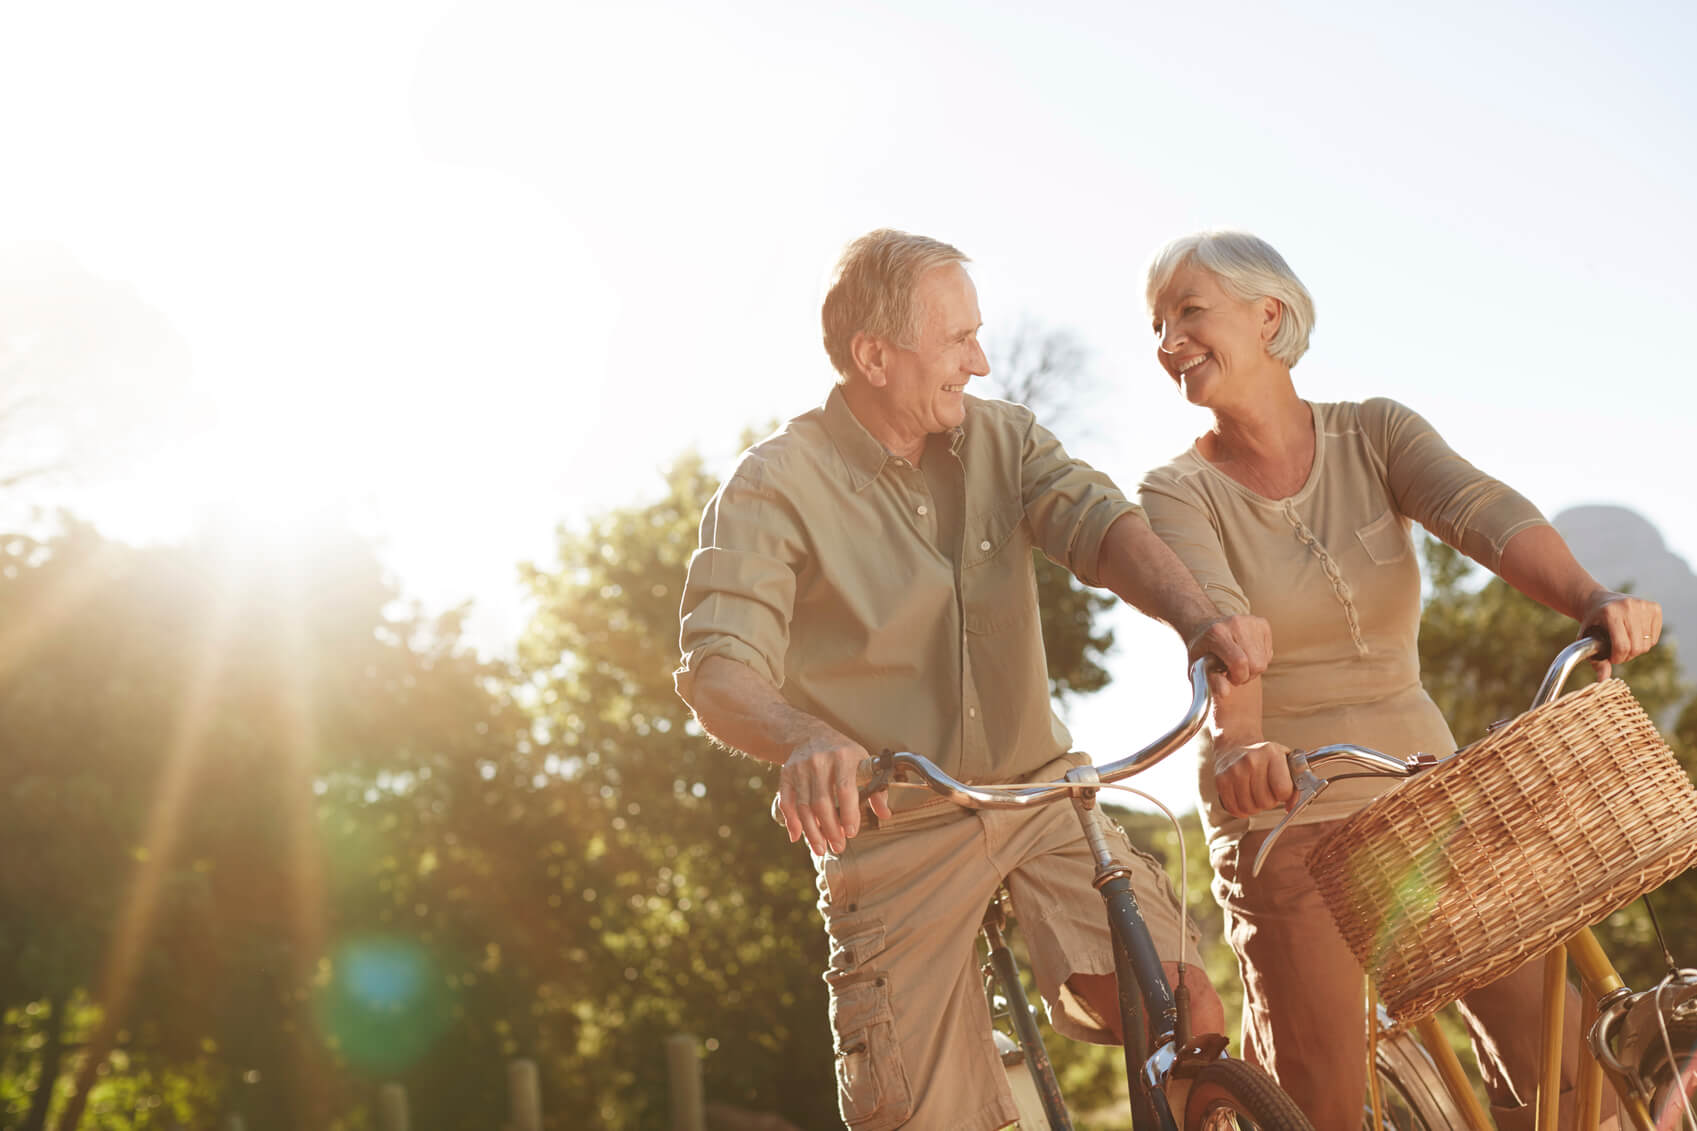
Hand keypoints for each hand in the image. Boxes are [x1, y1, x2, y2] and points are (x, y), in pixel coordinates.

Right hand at [776, 733, 891, 854]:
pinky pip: (787, 802)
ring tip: (821, 848)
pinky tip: (797, 836)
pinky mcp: (786, 775)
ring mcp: (800, 768)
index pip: (845, 789)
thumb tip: (885, 814)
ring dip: (812, 831)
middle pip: (822, 802)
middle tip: (838, 847)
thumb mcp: (863, 762)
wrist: (810, 734)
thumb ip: (876, 789)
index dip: (848, 813)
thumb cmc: (843, 753)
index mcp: (843, 756)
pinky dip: (791, 821)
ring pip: (804, 806)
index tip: (852, 833)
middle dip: (830, 829)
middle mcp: (819, 761)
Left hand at [1186, 614, 1272, 698]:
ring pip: (1264, 661)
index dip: (1238, 677)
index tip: (1228, 677)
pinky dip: (1258, 659)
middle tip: (1231, 671)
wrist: (1205, 626)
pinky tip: (1245, 653)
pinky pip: (1268, 654)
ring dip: (1252, 669)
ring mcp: (1251, 622)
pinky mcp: (1262, 623)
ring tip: (1237, 662)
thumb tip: (1225, 693)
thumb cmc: (1202, 652)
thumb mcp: (1198, 667)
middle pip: (1256, 664)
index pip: (1240, 662)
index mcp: (1217, 633)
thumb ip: (1211, 681)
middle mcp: (1235, 624)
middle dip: (1246, 675)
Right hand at [1214, 739, 1294, 818]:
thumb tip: (1291, 808)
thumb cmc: (1264, 755)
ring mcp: (1234, 771)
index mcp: (1271, 754)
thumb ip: (1295, 785)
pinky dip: (1240, 810)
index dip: (1284, 795)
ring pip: (1249, 808)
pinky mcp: (1221, 780)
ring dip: (1255, 807)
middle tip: (1267, 791)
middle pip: (1266, 802)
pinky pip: (1233, 808)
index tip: (1281, 789)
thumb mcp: (1285, 761)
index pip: (1283, 790)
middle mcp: (1251, 761)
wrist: (1236, 742)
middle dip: (1269, 801)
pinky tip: (1244, 799)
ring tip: (1255, 794)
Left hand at [1579, 591, 1661, 680]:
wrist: (1597, 600)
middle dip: (1627, 656)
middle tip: (1617, 652)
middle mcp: (1629, 607)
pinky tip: (1633, 635)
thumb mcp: (1587, 639)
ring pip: (1647, 644)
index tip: (1612, 658)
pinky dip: (1645, 642)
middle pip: (1637, 647)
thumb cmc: (1592, 623)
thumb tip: (1602, 681)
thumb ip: (1596, 660)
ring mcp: (1644, 605)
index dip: (1618, 658)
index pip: (1622, 645)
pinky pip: (1654, 637)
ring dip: (1636, 649)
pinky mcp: (1654, 607)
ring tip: (1624, 643)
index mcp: (1611, 613)